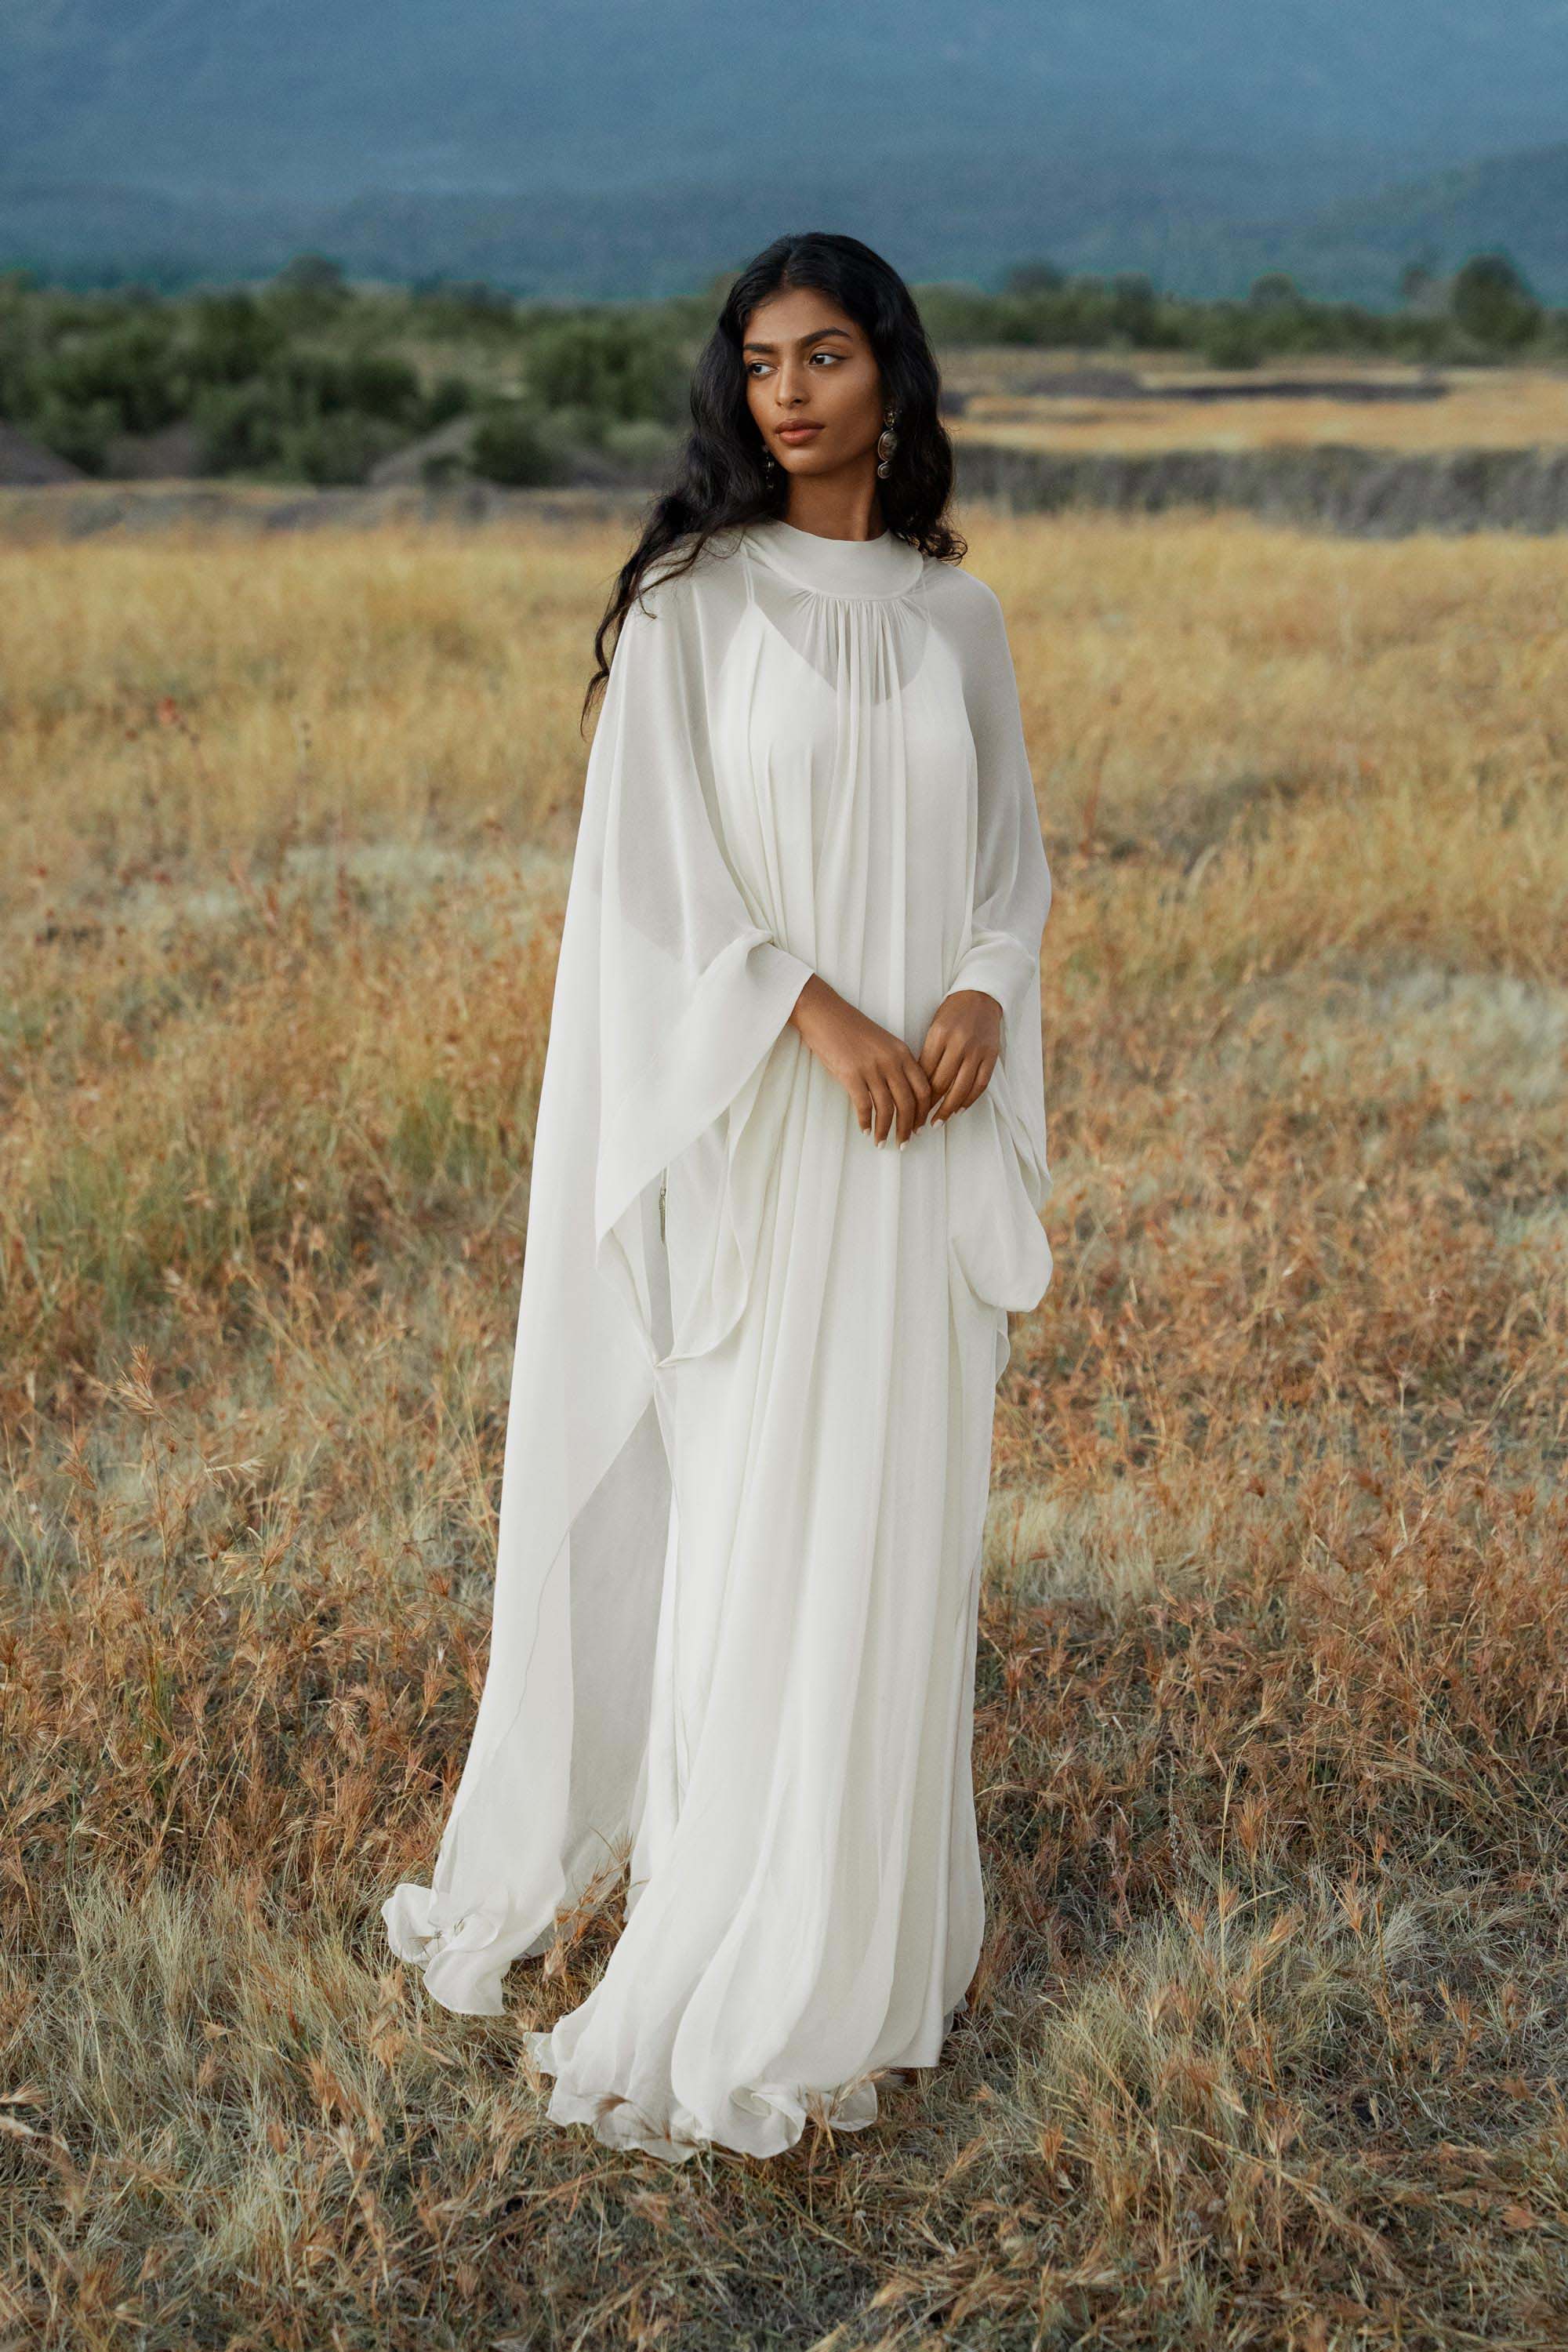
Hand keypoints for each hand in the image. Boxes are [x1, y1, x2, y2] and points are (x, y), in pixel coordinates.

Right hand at [789, 974, 934, 1144]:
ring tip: (881, 1142)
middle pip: (908, 1103)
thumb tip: (900, 1094)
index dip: (923, 1112)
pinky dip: (866, 1122)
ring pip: (887, 1109)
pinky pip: (864, 1106)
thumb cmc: (850, 1028)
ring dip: (885, 1130)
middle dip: (907, 1127)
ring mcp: (872, 1068)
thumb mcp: (883, 1042)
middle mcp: (892, 1061)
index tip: (919, 1126)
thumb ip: (895, 1064)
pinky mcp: (851, 1075)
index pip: (923, 1089)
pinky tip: (864, 1130)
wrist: (824, 1013)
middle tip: (903, 1142)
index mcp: (903, 1053)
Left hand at [918, 989, 1001, 1124]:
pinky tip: (960, 1110)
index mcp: (940, 1035)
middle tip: (920, 1120)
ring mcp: (977, 1051)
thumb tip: (919, 1085)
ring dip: (948, 1109)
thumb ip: (929, 1054)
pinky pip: (980, 1084)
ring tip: (938, 1122)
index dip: (917, 1092)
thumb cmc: (953, 1013)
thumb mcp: (935, 1028)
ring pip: (961, 1088)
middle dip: (929, 1105)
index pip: (925, 1071)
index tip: (910, 1106)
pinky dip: (969, 1100)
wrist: (981, 997)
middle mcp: (959, 1043)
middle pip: (942, 1083)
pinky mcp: (991, 1056)